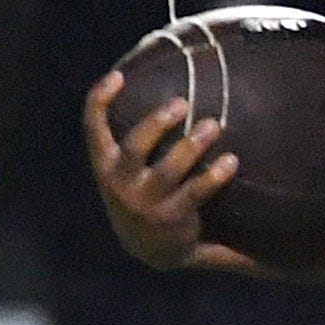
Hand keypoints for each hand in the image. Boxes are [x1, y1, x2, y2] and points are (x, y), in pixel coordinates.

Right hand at [81, 69, 235, 270]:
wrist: (151, 249)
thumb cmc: (142, 191)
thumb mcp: (127, 169)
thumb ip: (136, 136)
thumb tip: (164, 85)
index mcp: (105, 165)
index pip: (92, 127)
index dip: (100, 100)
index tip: (118, 75)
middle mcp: (120, 183)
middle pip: (135, 146)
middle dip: (156, 123)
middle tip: (182, 102)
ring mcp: (145, 203)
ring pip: (168, 170)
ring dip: (192, 146)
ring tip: (214, 125)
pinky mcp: (172, 218)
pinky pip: (196, 193)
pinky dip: (214, 176)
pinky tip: (231, 161)